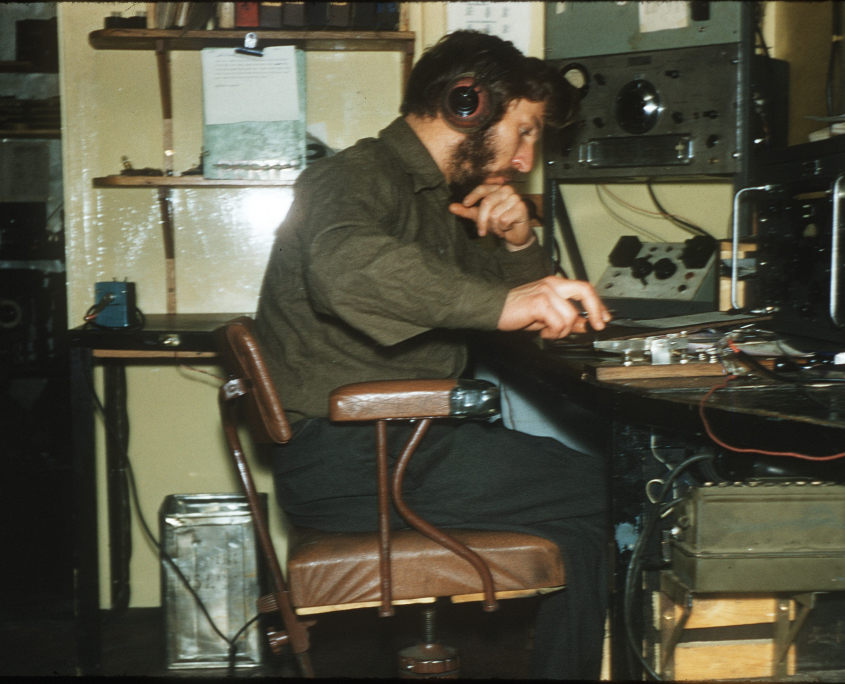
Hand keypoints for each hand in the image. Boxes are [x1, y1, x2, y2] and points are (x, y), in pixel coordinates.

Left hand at [449, 183, 533, 249]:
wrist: (515, 235)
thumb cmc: (498, 223)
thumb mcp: (480, 217)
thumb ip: (467, 211)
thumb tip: (451, 207)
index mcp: (496, 189)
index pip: (482, 188)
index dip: (473, 196)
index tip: (465, 204)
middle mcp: (506, 190)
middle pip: (486, 203)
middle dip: (482, 221)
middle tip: (482, 232)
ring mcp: (515, 198)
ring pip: (495, 214)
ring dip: (494, 227)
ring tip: (499, 228)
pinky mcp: (521, 208)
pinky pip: (504, 220)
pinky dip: (502, 229)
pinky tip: (507, 228)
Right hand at [497, 276, 611, 338]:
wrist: (494, 309)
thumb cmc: (517, 311)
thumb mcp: (546, 315)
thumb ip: (566, 317)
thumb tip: (586, 324)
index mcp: (555, 284)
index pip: (584, 288)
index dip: (598, 304)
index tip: (604, 318)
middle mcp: (553, 284)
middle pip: (585, 292)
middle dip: (596, 311)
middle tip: (596, 326)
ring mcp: (546, 292)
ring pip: (570, 316)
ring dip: (563, 331)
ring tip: (549, 332)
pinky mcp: (539, 303)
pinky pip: (558, 323)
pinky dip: (553, 333)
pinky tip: (543, 332)